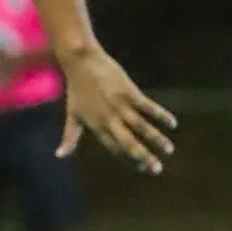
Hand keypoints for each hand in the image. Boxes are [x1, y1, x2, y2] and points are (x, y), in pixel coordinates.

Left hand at [57, 45, 176, 174]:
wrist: (81, 61)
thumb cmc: (76, 89)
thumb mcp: (72, 115)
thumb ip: (69, 137)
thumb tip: (59, 156)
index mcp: (96, 126)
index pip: (115, 149)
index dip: (129, 161)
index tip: (143, 169)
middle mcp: (109, 119)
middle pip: (129, 143)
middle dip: (144, 157)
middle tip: (157, 169)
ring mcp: (120, 105)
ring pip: (141, 127)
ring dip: (156, 139)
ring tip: (168, 150)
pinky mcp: (128, 91)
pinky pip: (148, 106)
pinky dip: (160, 115)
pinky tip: (172, 124)